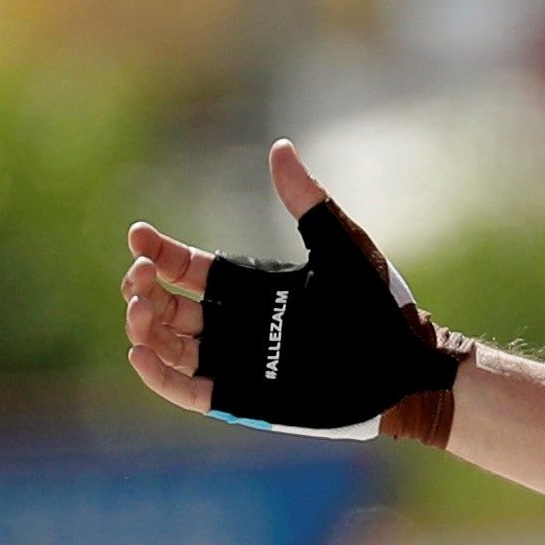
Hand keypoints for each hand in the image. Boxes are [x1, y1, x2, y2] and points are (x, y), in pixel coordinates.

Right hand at [120, 140, 466, 440]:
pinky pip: (190, 390)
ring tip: (139, 310)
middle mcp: (240, 323)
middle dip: (143, 289)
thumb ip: (307, 202)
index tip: (138, 235)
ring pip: (171, 345)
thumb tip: (280, 148)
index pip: (189, 269)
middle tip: (139, 277)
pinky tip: (140, 355)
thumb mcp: (339, 247)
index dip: (158, 253)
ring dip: (144, 328)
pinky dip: (159, 376)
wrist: (406, 365)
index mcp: (255, 286)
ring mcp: (240, 360)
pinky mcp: (245, 396)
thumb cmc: (379, 306)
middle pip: (170, 306)